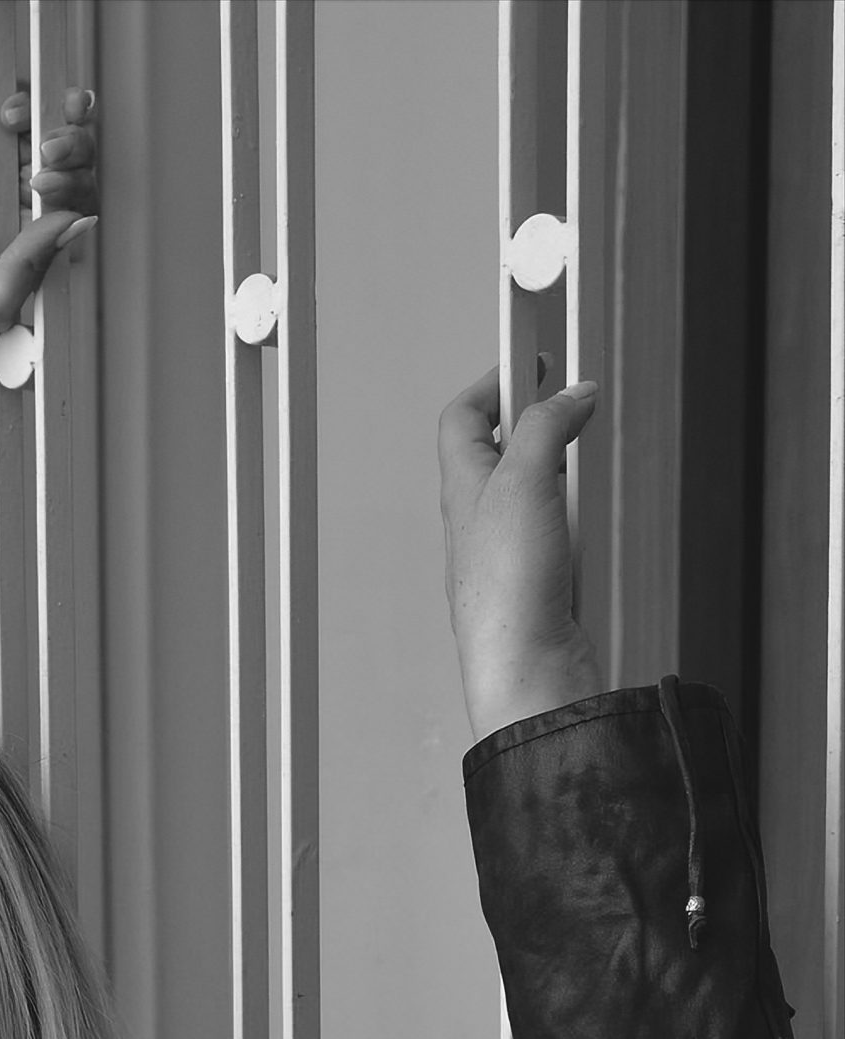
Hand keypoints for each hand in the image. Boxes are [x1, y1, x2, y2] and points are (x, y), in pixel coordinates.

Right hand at [0, 88, 97, 337]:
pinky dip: (17, 107)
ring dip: (50, 122)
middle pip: (64, 164)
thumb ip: (38, 257)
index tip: (52, 186)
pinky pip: (0, 117)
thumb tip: (80, 218)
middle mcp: (14, 207)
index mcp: (29, 244)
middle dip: (72, 149)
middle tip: (49, 153)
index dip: (78, 185)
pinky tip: (11, 116)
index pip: (73, 204)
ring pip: (38, 134)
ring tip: (34, 133)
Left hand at [439, 368, 604, 742]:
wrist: (527, 671)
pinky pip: (555, 530)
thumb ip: (549, 425)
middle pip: (500, 448)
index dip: (495, 380)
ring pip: (531, 490)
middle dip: (537, 420)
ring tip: (581, 465)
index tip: (532, 356)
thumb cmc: (506, 593)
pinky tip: (587, 525)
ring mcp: (505, 553)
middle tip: (572, 402)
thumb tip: (573, 393)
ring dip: (559, 470)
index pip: (463, 416)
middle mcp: (476, 520)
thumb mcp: (524, 480)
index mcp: (461, 489)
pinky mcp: (535, 582)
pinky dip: (574, 515)